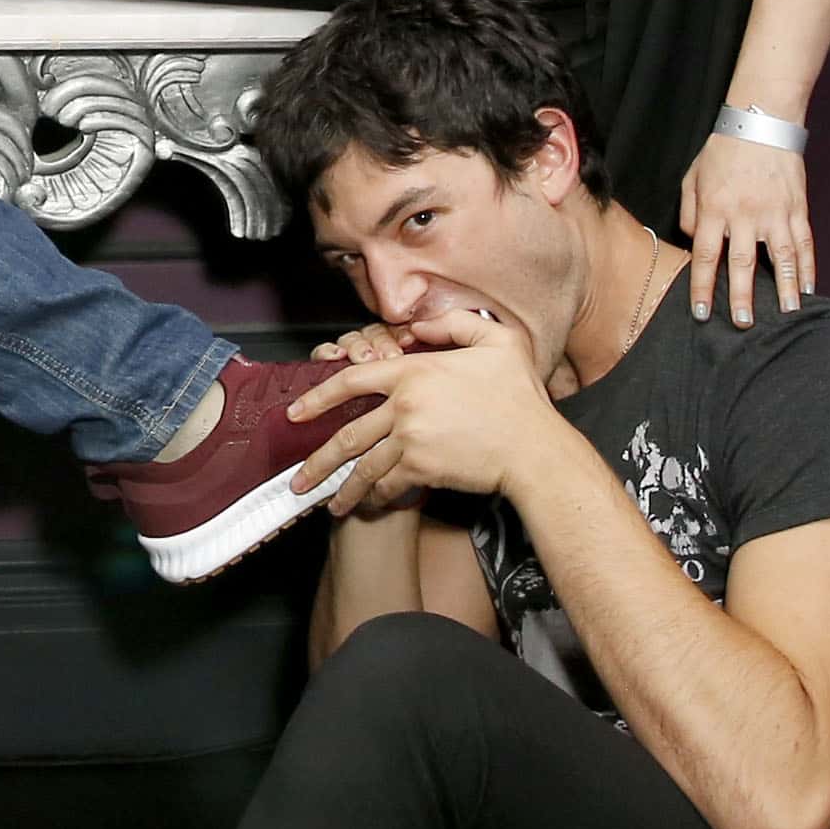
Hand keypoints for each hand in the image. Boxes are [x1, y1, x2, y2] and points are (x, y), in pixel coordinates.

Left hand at [285, 311, 558, 510]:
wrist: (535, 448)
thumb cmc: (519, 397)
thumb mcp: (497, 341)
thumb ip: (455, 324)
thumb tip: (418, 329)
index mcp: (414, 372)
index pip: (351, 381)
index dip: (318, 398)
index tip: (295, 413)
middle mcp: (404, 406)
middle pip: (347, 435)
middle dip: (316, 462)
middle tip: (296, 480)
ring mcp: (410, 439)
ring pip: (362, 466)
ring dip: (342, 489)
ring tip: (327, 504)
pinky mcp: (422, 468)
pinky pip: (387, 483)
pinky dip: (375, 495)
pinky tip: (368, 503)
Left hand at [681, 131, 812, 327]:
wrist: (760, 122)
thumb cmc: (722, 151)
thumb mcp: (692, 178)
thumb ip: (689, 212)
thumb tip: (691, 241)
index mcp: (714, 208)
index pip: (704, 256)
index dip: (702, 286)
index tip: (702, 313)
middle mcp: (744, 214)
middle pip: (741, 263)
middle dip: (741, 296)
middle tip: (744, 323)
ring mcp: (774, 212)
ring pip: (780, 258)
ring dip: (783, 288)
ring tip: (787, 314)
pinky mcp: (797, 207)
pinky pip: (804, 242)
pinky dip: (808, 267)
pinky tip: (809, 288)